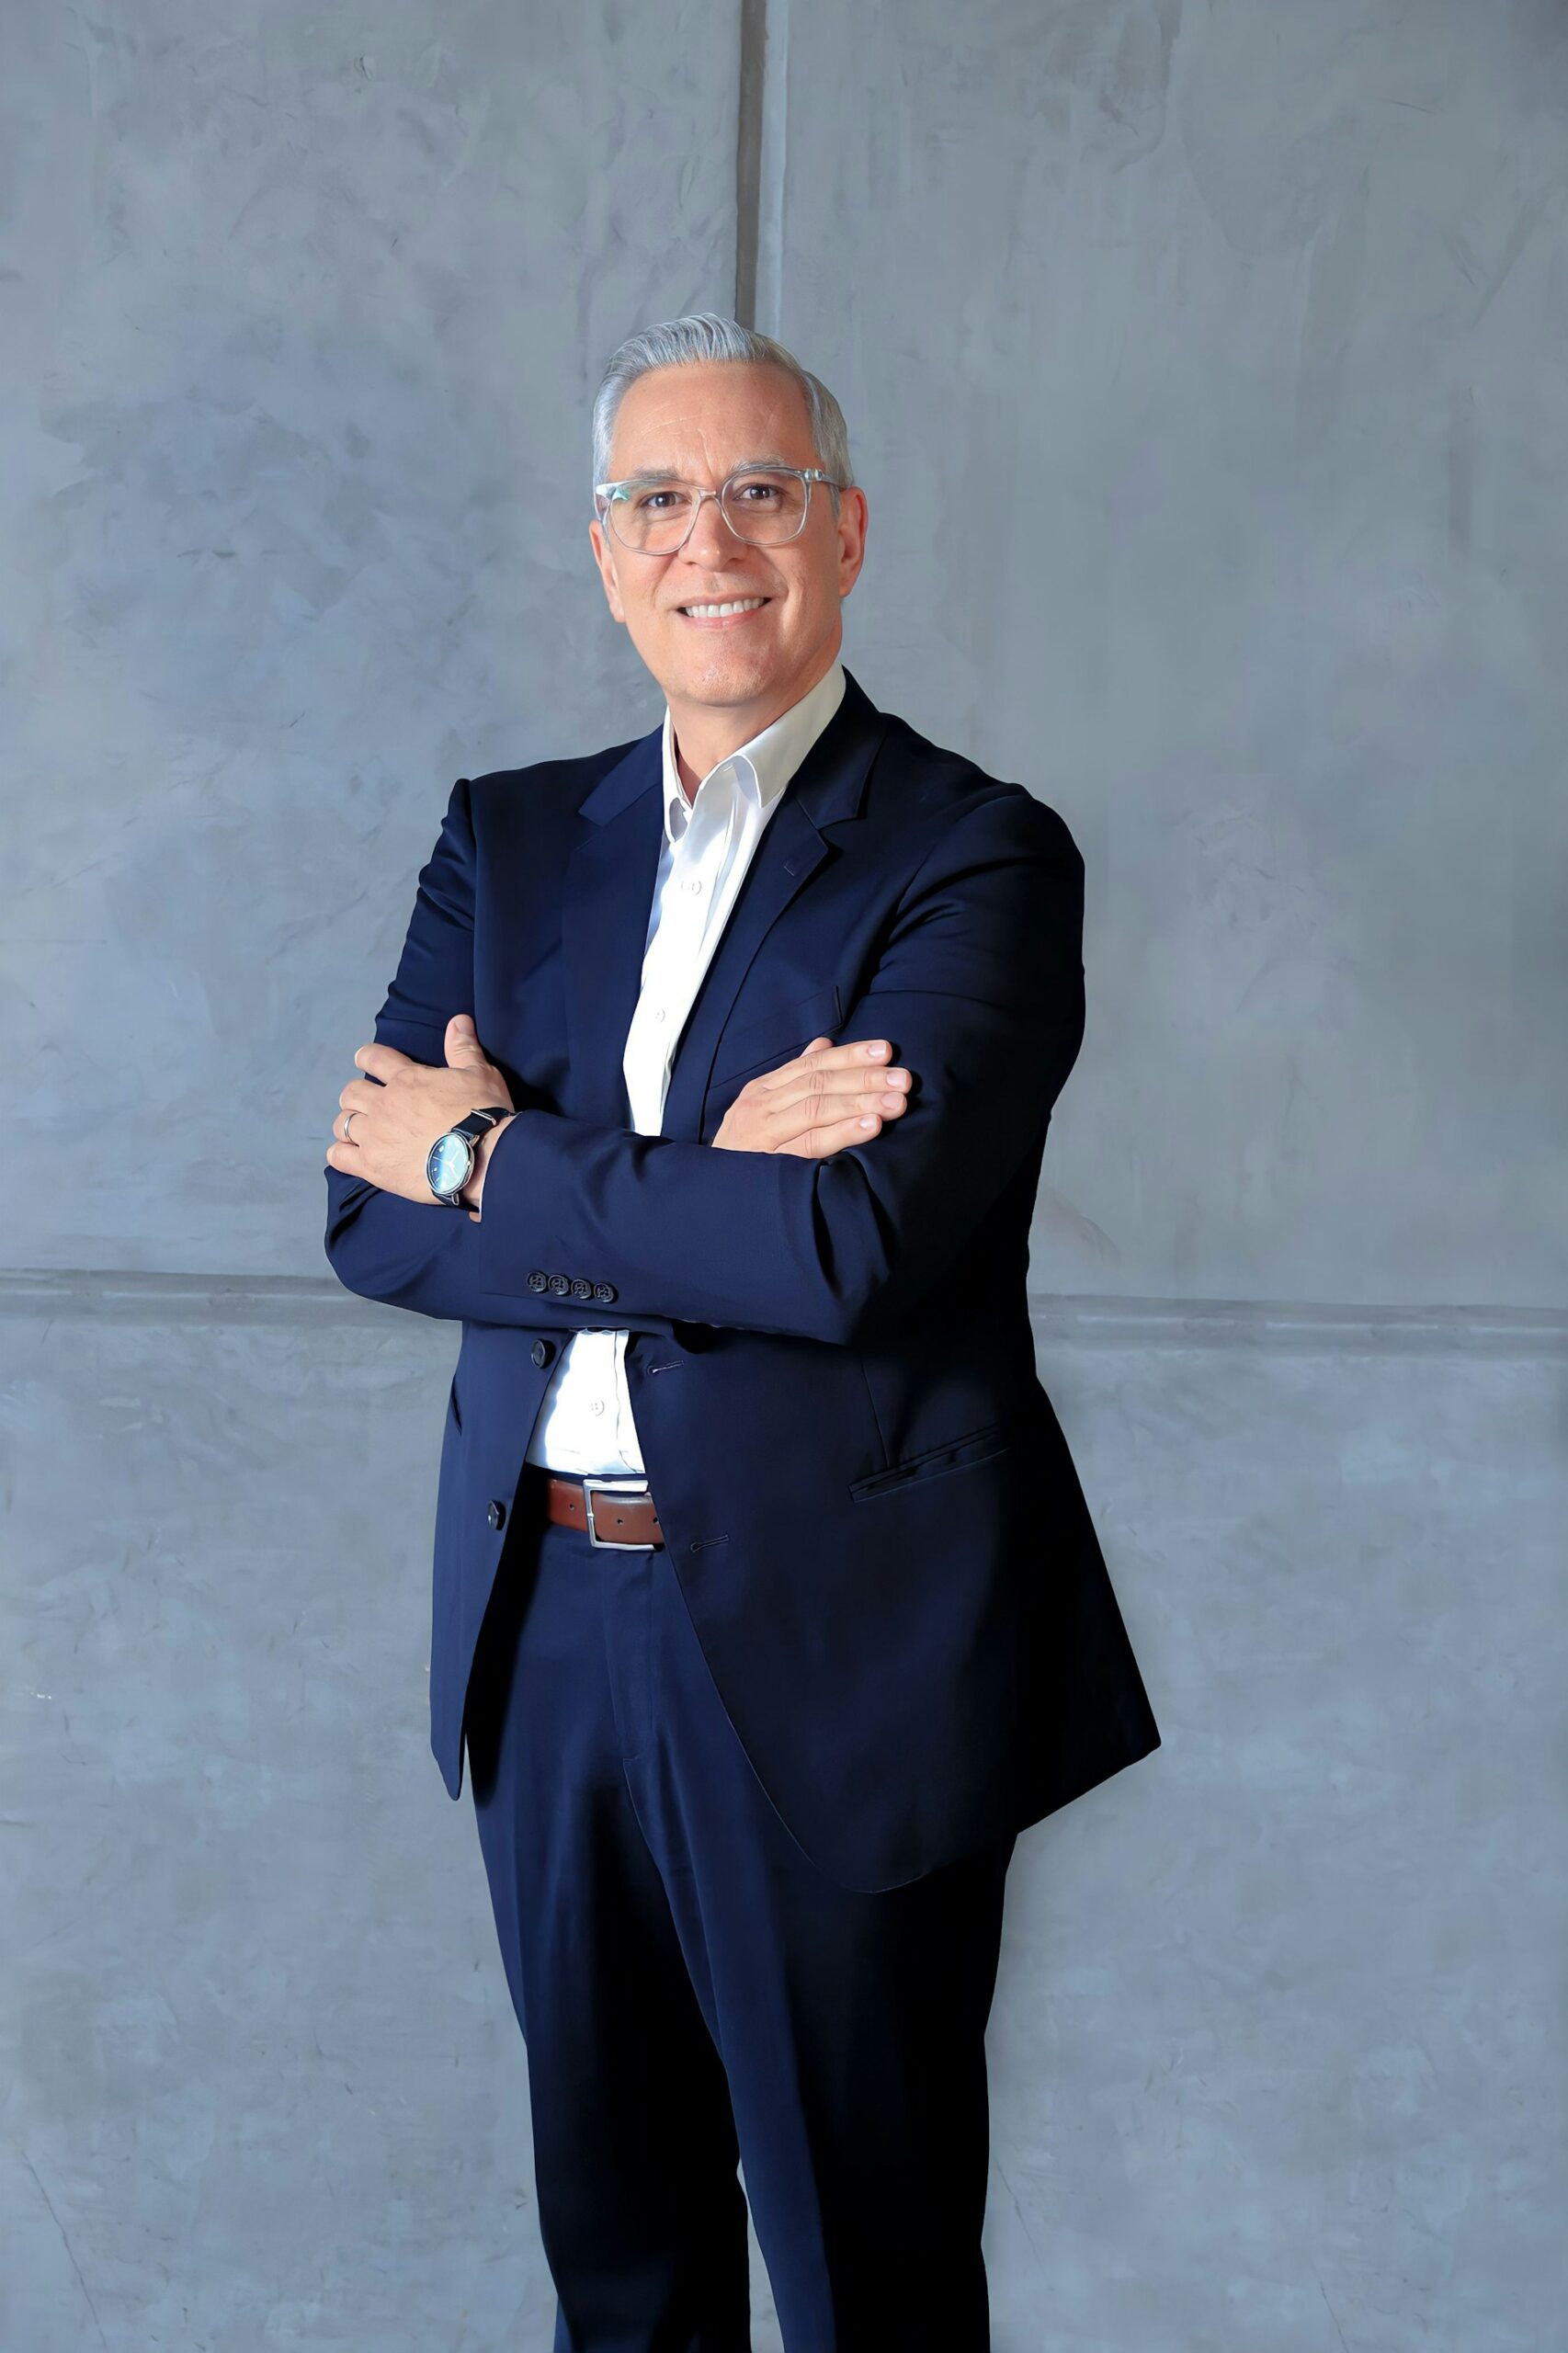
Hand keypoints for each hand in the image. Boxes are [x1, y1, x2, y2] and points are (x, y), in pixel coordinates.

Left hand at [327, 1014, 514, 1210]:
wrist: (482, 1158)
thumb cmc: (482, 1113)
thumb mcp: (480, 1074)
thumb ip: (463, 1048)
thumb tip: (458, 1019)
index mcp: (406, 1079)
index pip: (372, 1058)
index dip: (366, 1056)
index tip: (365, 1060)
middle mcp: (383, 1104)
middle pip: (351, 1093)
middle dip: (357, 1097)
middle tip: (370, 1105)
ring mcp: (375, 1136)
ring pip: (342, 1124)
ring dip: (349, 1125)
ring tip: (362, 1133)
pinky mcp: (372, 1166)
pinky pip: (338, 1157)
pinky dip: (340, 1154)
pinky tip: (350, 1156)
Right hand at [712, 1035, 911, 1156]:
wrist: (707, 1190)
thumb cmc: (742, 1150)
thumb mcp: (763, 1109)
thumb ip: (794, 1077)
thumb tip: (824, 1044)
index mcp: (764, 1090)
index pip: (813, 1064)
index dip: (851, 1056)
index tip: (886, 1051)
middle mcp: (762, 1105)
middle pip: (820, 1083)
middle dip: (865, 1078)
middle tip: (903, 1078)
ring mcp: (763, 1132)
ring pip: (817, 1108)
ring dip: (861, 1102)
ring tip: (896, 1101)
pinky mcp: (768, 1162)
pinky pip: (811, 1143)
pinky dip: (843, 1132)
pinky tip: (871, 1127)